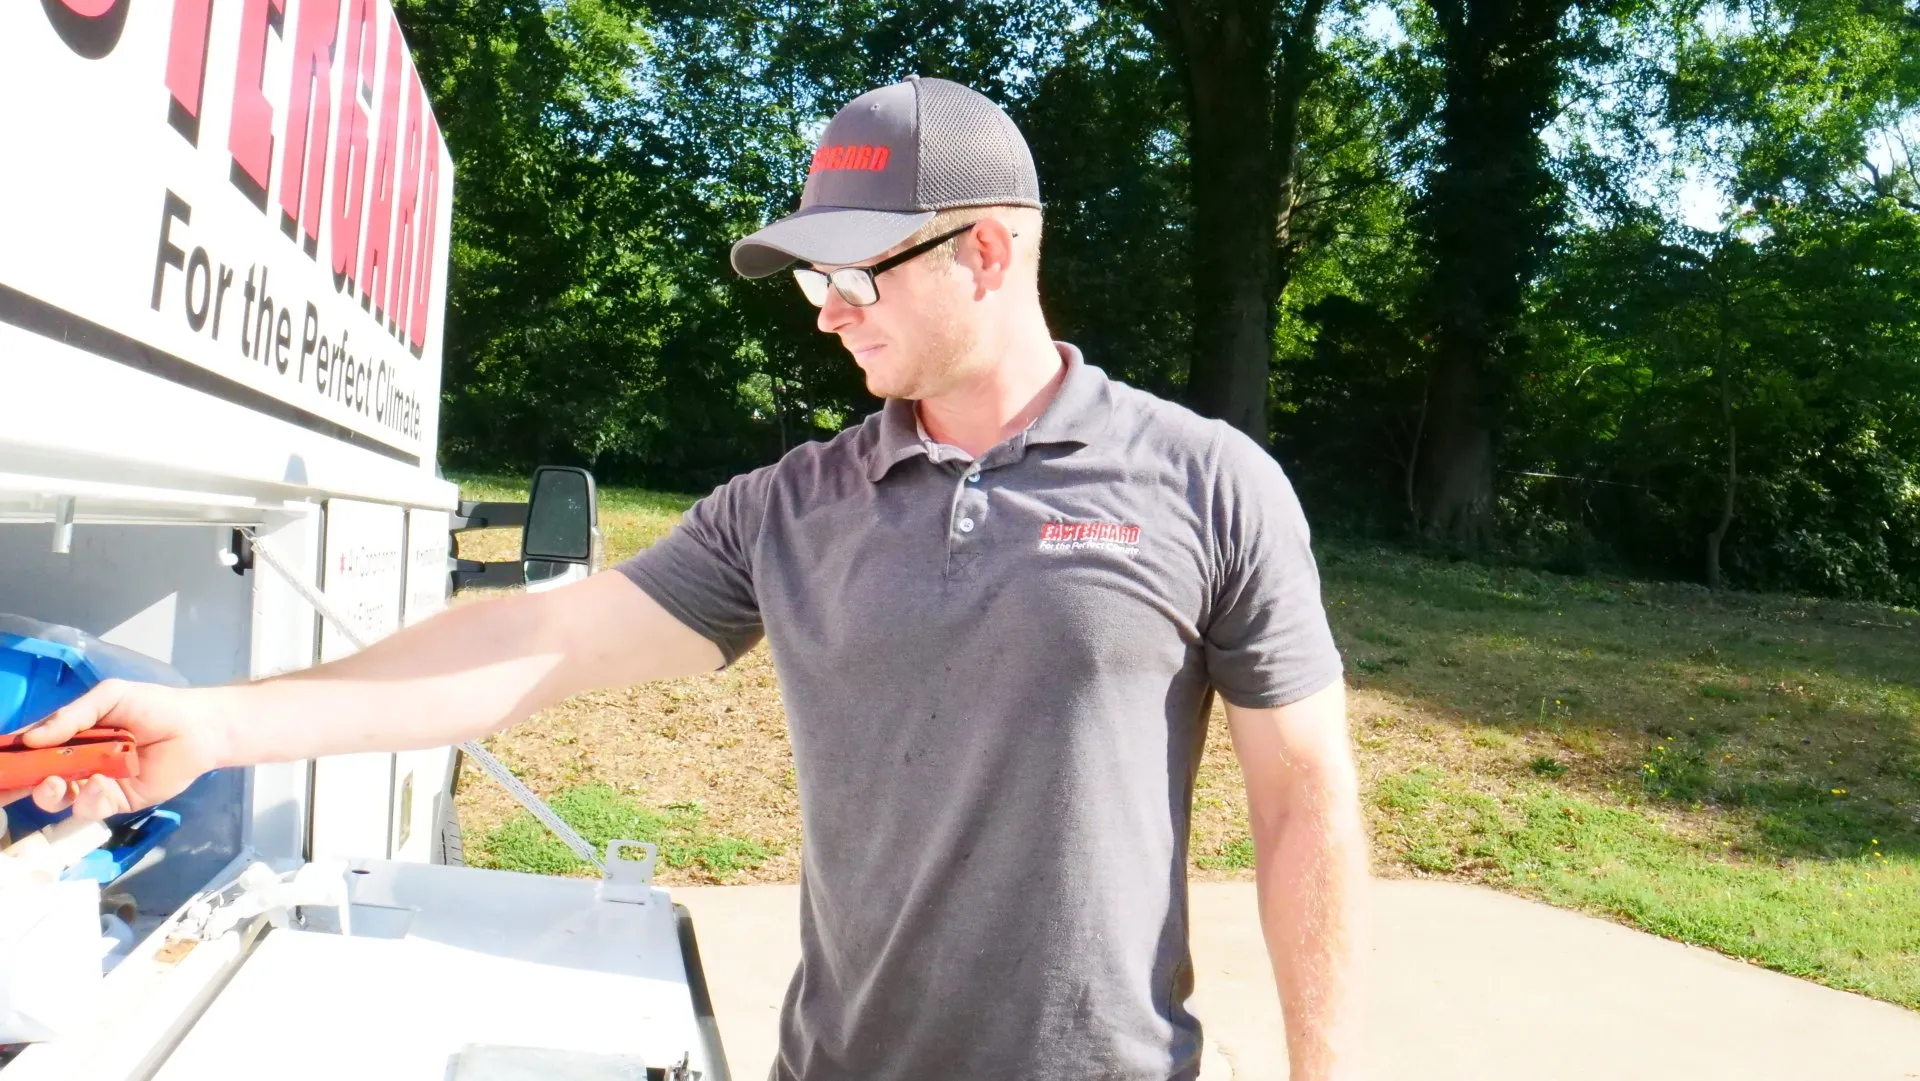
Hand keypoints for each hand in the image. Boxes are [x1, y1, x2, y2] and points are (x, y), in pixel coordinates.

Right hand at [0, 679, 227, 820]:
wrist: (199, 728)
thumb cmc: (155, 706)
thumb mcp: (110, 697)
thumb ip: (71, 716)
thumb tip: (30, 738)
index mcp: (71, 734)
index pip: (32, 746)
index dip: (12, 755)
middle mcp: (77, 762)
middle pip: (36, 778)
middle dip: (17, 783)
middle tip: (8, 783)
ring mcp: (95, 783)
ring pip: (58, 799)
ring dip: (49, 793)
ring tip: (56, 781)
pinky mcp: (117, 801)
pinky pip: (90, 808)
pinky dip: (88, 798)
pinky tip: (98, 782)